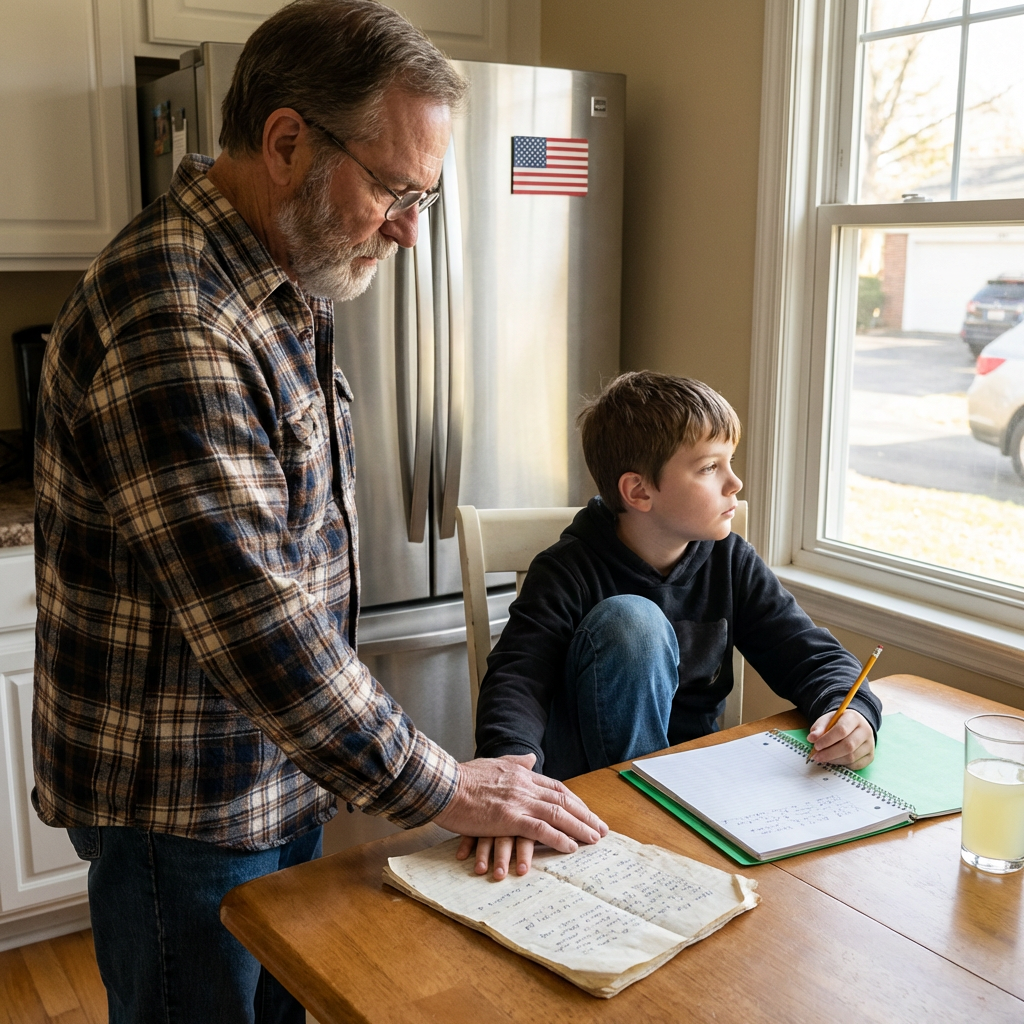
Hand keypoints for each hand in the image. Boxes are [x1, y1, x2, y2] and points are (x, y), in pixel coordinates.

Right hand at [433, 753, 606, 877]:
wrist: (444, 785)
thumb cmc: (463, 778)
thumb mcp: (493, 763)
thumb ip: (515, 762)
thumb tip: (531, 757)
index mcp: (521, 775)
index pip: (556, 787)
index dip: (574, 801)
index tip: (587, 812)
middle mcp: (525, 786)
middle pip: (563, 800)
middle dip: (585, 815)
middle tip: (601, 829)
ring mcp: (519, 801)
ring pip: (558, 814)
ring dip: (579, 827)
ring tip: (594, 839)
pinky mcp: (509, 818)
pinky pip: (541, 829)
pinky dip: (559, 838)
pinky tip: (571, 847)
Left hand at [807, 709, 874, 768]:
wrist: (853, 726)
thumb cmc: (837, 723)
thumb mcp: (827, 720)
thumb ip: (818, 728)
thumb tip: (812, 738)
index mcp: (854, 718)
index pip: (841, 730)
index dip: (827, 740)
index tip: (816, 746)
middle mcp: (865, 730)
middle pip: (848, 746)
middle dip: (829, 753)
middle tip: (817, 756)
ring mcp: (870, 744)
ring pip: (852, 757)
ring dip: (834, 760)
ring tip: (823, 757)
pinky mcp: (871, 756)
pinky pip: (856, 765)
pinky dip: (843, 764)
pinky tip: (834, 759)